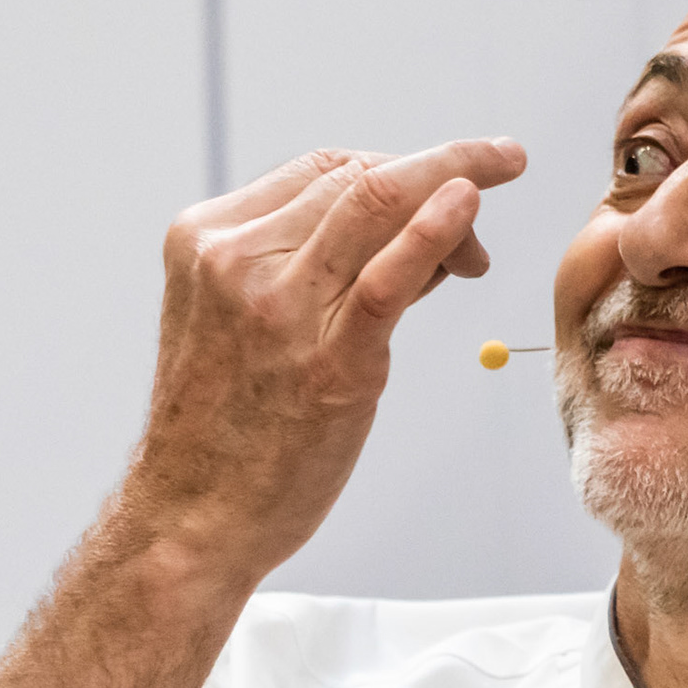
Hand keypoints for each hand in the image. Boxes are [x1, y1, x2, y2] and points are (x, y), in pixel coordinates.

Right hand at [123, 139, 526, 580]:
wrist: (189, 517)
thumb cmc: (230, 429)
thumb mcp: (247, 323)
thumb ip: (318, 270)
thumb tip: (427, 232)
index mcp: (207, 239)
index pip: (324, 170)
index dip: (400, 172)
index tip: (448, 199)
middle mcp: (235, 260)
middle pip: (359, 177)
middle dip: (438, 177)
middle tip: (481, 221)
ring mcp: (277, 307)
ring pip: (377, 203)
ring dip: (456, 181)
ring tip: (497, 193)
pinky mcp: (326, 362)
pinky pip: (386, 277)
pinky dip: (434, 229)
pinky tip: (470, 202)